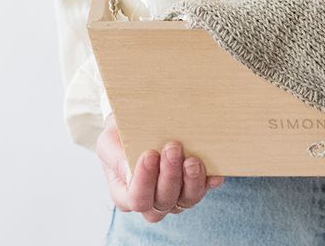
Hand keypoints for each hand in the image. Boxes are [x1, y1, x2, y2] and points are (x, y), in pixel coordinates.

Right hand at [96, 114, 224, 222]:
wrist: (139, 124)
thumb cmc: (122, 134)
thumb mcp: (110, 141)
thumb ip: (116, 158)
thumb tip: (131, 173)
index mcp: (126, 194)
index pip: (136, 199)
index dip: (144, 180)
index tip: (149, 154)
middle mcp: (152, 201)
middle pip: (163, 201)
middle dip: (169, 175)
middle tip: (173, 148)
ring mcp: (175, 195)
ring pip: (186, 200)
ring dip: (192, 181)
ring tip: (192, 160)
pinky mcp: (194, 185)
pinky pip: (205, 189)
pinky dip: (210, 182)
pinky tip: (214, 173)